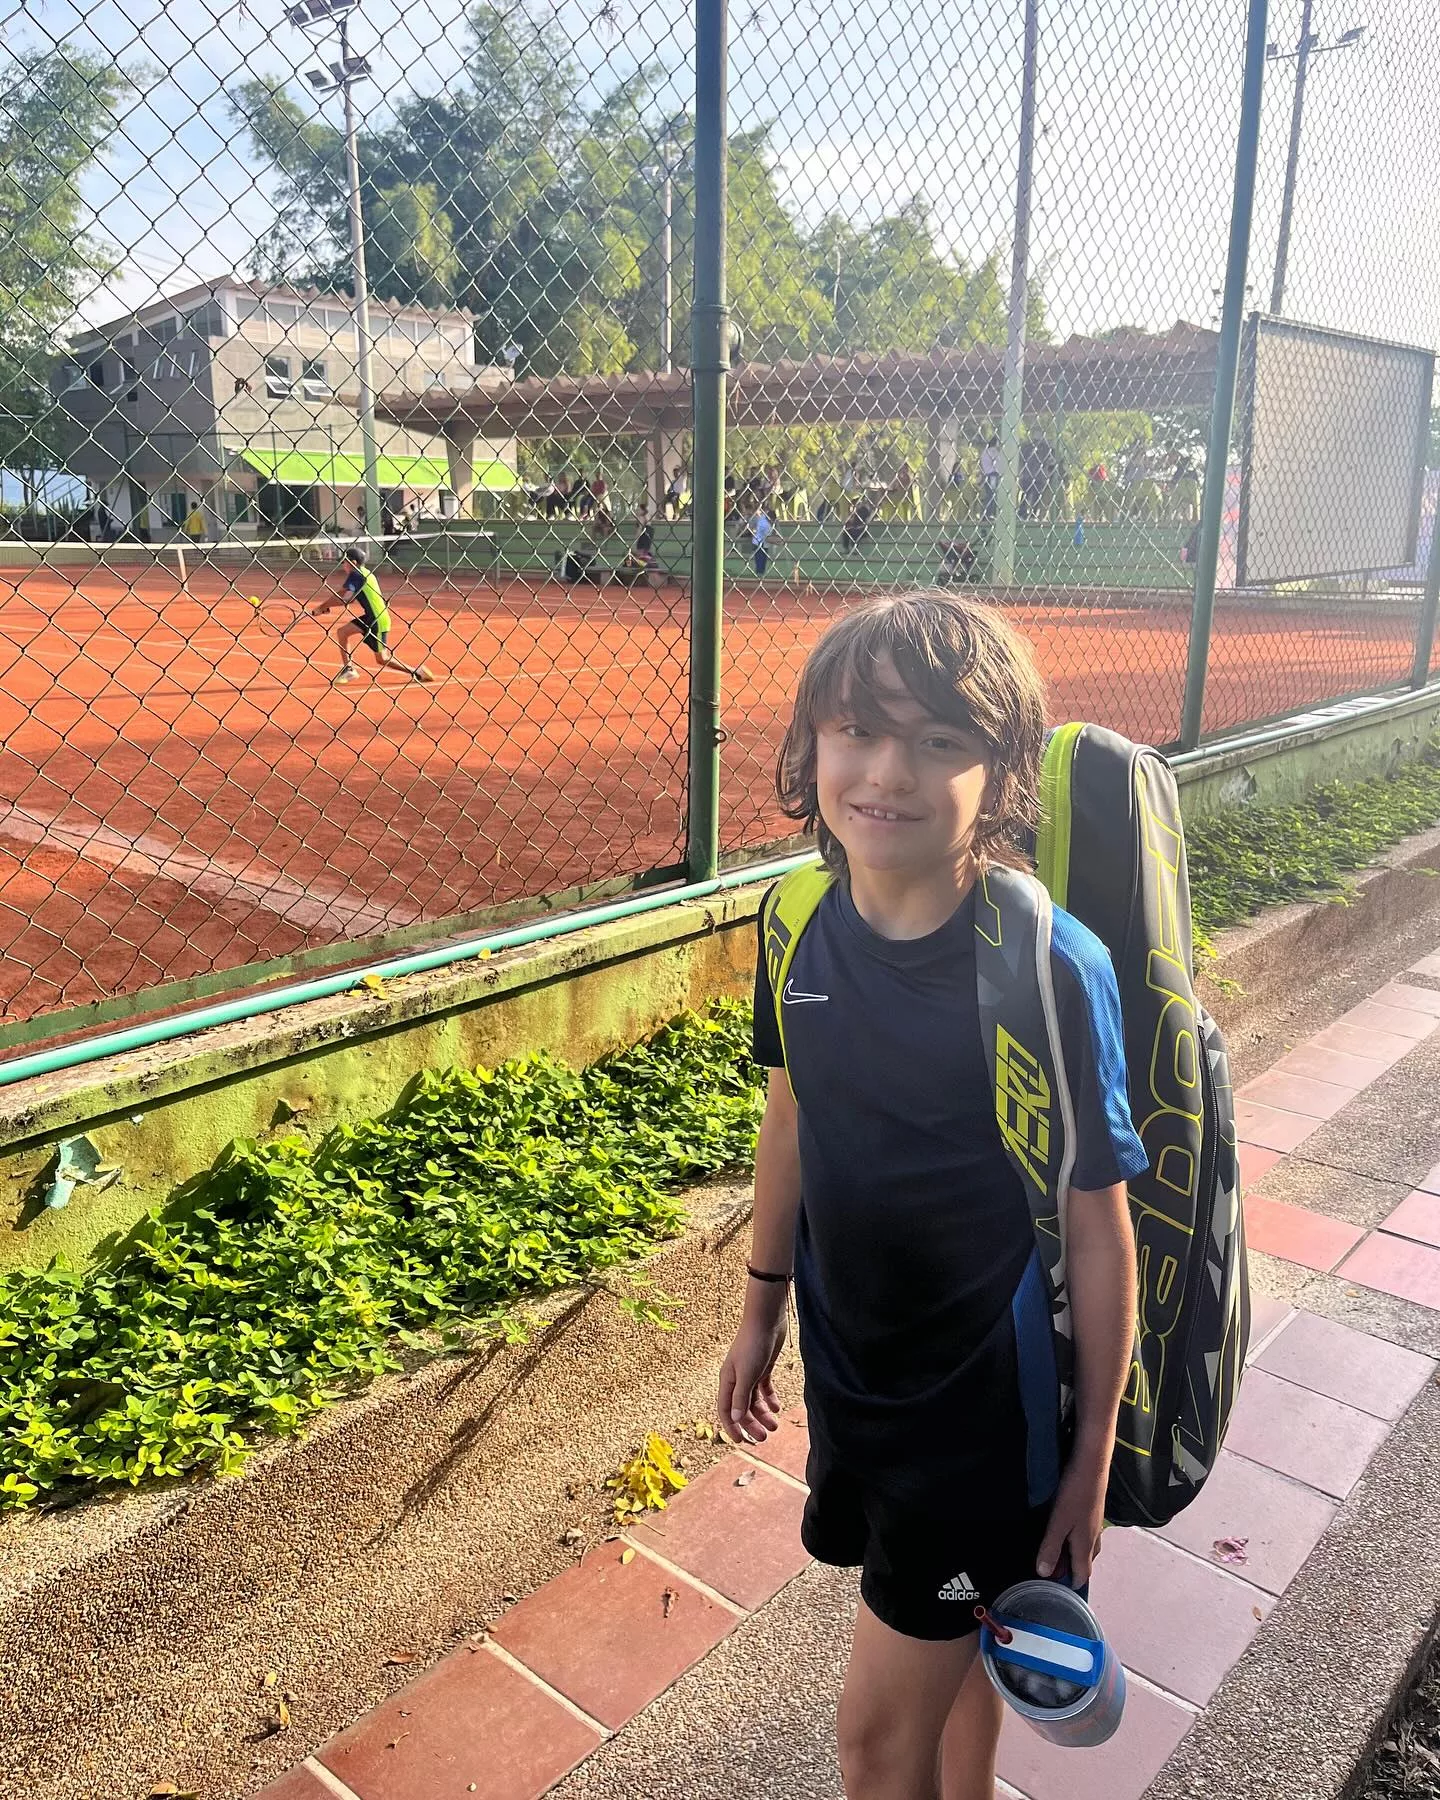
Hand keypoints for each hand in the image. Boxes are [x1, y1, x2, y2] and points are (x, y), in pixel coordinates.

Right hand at [717, 1305, 787, 1444]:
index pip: (725, 1410)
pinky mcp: (763, 1367)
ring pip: (754, 1400)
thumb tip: (733, 1419)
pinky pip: (764, 1389)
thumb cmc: (753, 1345)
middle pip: (741, 1408)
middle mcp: (737, 1379)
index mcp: (727, 1381)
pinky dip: (770, 1399)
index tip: (741, 1442)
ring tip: (775, 1425)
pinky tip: (777, 1408)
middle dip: (751, 1424)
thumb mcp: (747, 1374)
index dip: (731, 1427)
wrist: (766, 1319)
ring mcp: (750, 1373)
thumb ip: (740, 1397)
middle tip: (765, 1437)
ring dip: (763, 1414)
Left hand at [1036, 1455, 1107, 1584]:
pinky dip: (1076, 1538)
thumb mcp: (1058, 1523)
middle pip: (1086, 1561)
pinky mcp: (1093, 1511)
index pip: (1083, 1573)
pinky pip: (1086, 1533)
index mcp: (1085, 1545)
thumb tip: (1044, 1574)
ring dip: (1074, 1553)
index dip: (1072, 1584)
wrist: (1091, 1465)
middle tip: (1053, 1570)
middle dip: (1072, 1569)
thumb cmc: (1074, 1495)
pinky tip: (1066, 1528)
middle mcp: (1093, 1537)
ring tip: (1057, 1550)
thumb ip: (1051, 1547)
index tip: (1060, 1592)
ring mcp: (1095, 1523)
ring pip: (1087, 1546)